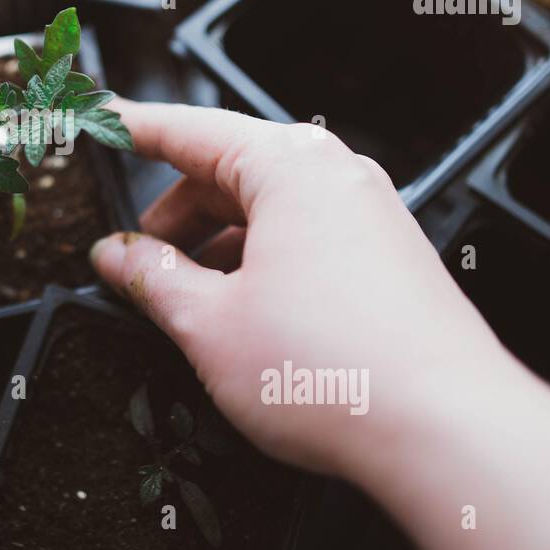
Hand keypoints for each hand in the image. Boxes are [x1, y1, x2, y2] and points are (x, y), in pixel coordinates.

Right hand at [89, 101, 510, 477]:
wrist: (446, 430)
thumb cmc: (339, 373)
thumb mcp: (209, 324)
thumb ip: (151, 278)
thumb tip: (116, 255)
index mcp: (291, 169)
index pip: (191, 130)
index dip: (134, 128)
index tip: (102, 119)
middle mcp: (338, 179)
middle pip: (229, 172)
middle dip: (174, 214)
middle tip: (133, 259)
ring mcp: (370, 218)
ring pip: (268, 210)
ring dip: (215, 246)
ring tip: (186, 302)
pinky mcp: (389, 260)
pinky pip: (305, 240)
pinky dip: (259, 263)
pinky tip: (240, 316)